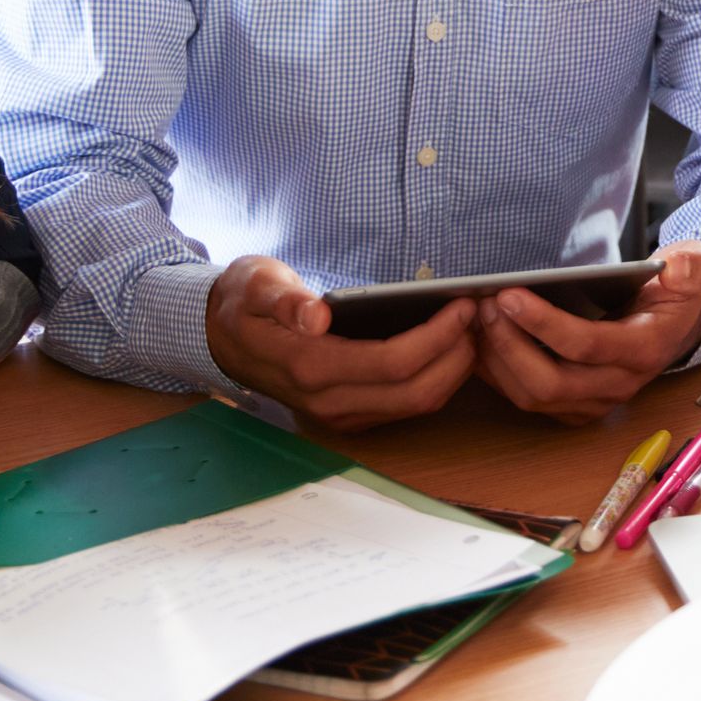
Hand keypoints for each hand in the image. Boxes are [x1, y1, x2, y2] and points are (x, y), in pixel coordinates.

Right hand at [205, 254, 477, 434]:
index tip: (463, 305)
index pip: (392, 364)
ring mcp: (339, 414)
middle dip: (457, 355)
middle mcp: (327, 402)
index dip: (436, 337)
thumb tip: (315, 315)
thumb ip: (284, 300)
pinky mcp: (350, 415)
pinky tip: (450, 345)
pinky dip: (436, 379)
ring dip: (453, 370)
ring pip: (416, 405)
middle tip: (479, 314)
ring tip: (473, 327)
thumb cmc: (245, 302)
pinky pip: (406, 406)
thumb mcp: (256, 285)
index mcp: (308, 368)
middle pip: (415, 392)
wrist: (222, 336)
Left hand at [474, 243, 700, 424]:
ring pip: (532, 396)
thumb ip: (695, 266)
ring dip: (499, 359)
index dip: (544, 323)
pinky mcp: (573, 407)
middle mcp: (618, 386)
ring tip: (479, 316)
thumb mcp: (695, 269)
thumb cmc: (674, 294)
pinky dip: (498, 373)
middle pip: (550, 382)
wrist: (674, 325)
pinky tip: (481, 339)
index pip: (586, 346)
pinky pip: (526, 398)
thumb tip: (676, 269)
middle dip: (510, 344)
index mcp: (644, 350)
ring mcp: (593, 402)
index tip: (510, 295)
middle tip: (486, 305)